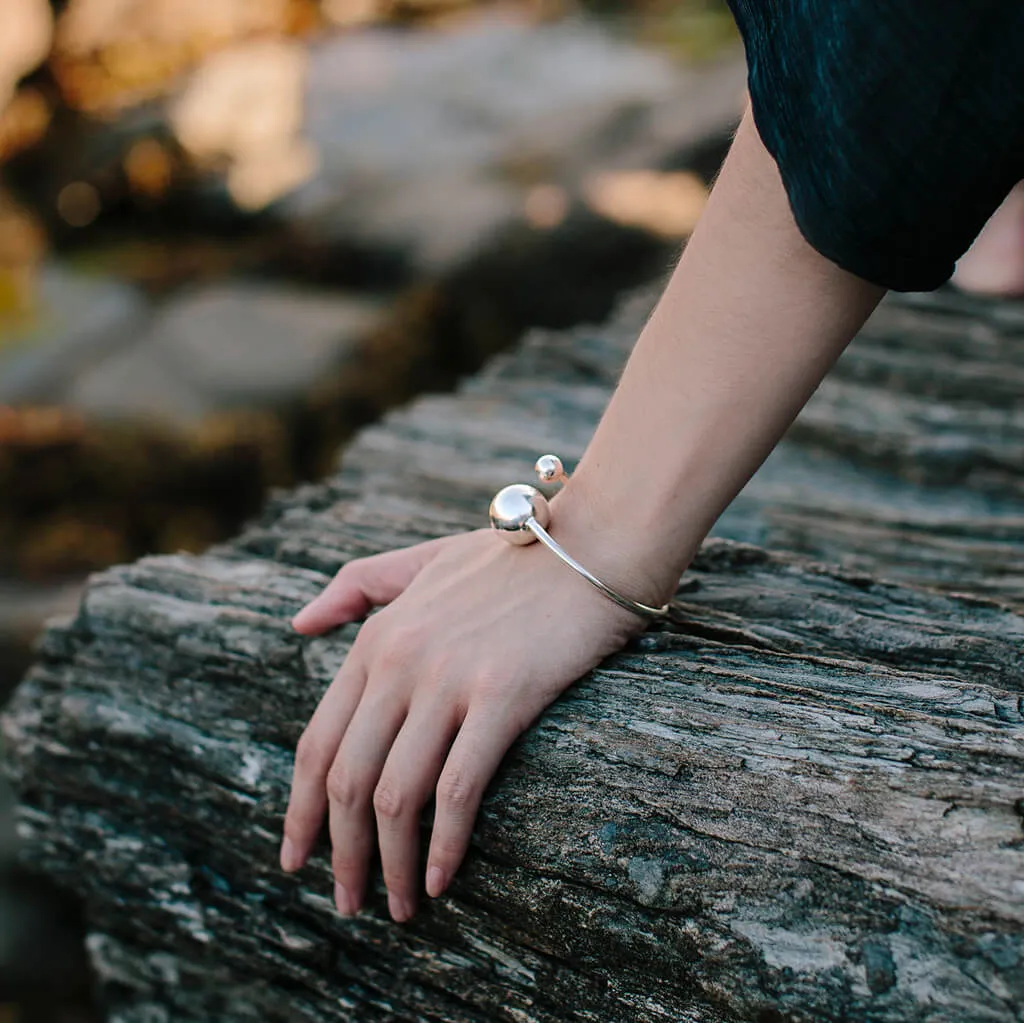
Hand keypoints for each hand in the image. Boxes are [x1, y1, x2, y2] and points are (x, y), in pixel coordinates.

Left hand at [279, 521, 647, 921]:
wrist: (592, 544)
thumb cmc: (513, 557)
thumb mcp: (423, 559)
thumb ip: (358, 585)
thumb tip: (297, 623)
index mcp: (377, 637)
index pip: (318, 740)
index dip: (300, 808)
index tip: (295, 857)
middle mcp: (400, 660)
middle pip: (347, 779)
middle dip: (340, 853)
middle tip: (347, 903)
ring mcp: (449, 679)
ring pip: (395, 795)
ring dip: (388, 864)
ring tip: (398, 908)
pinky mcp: (502, 697)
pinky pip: (458, 790)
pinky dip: (444, 847)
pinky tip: (442, 880)